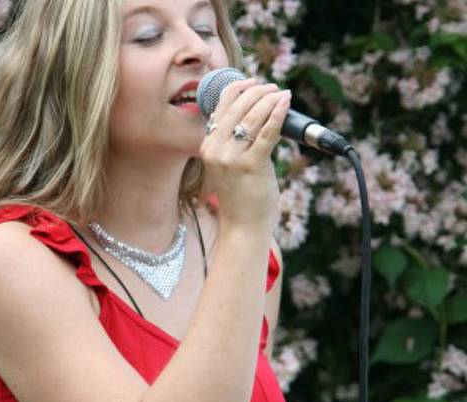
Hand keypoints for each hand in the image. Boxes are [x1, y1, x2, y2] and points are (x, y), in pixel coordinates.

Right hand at [199, 79, 289, 231]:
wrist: (242, 225)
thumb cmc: (240, 195)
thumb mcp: (227, 164)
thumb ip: (232, 141)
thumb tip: (253, 112)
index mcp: (207, 146)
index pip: (221, 105)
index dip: (240, 88)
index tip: (256, 83)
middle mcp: (215, 149)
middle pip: (238, 105)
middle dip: (259, 91)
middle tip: (274, 89)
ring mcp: (231, 158)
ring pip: (253, 116)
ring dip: (270, 99)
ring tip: (282, 95)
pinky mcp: (251, 165)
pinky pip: (267, 132)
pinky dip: (278, 113)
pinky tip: (286, 102)